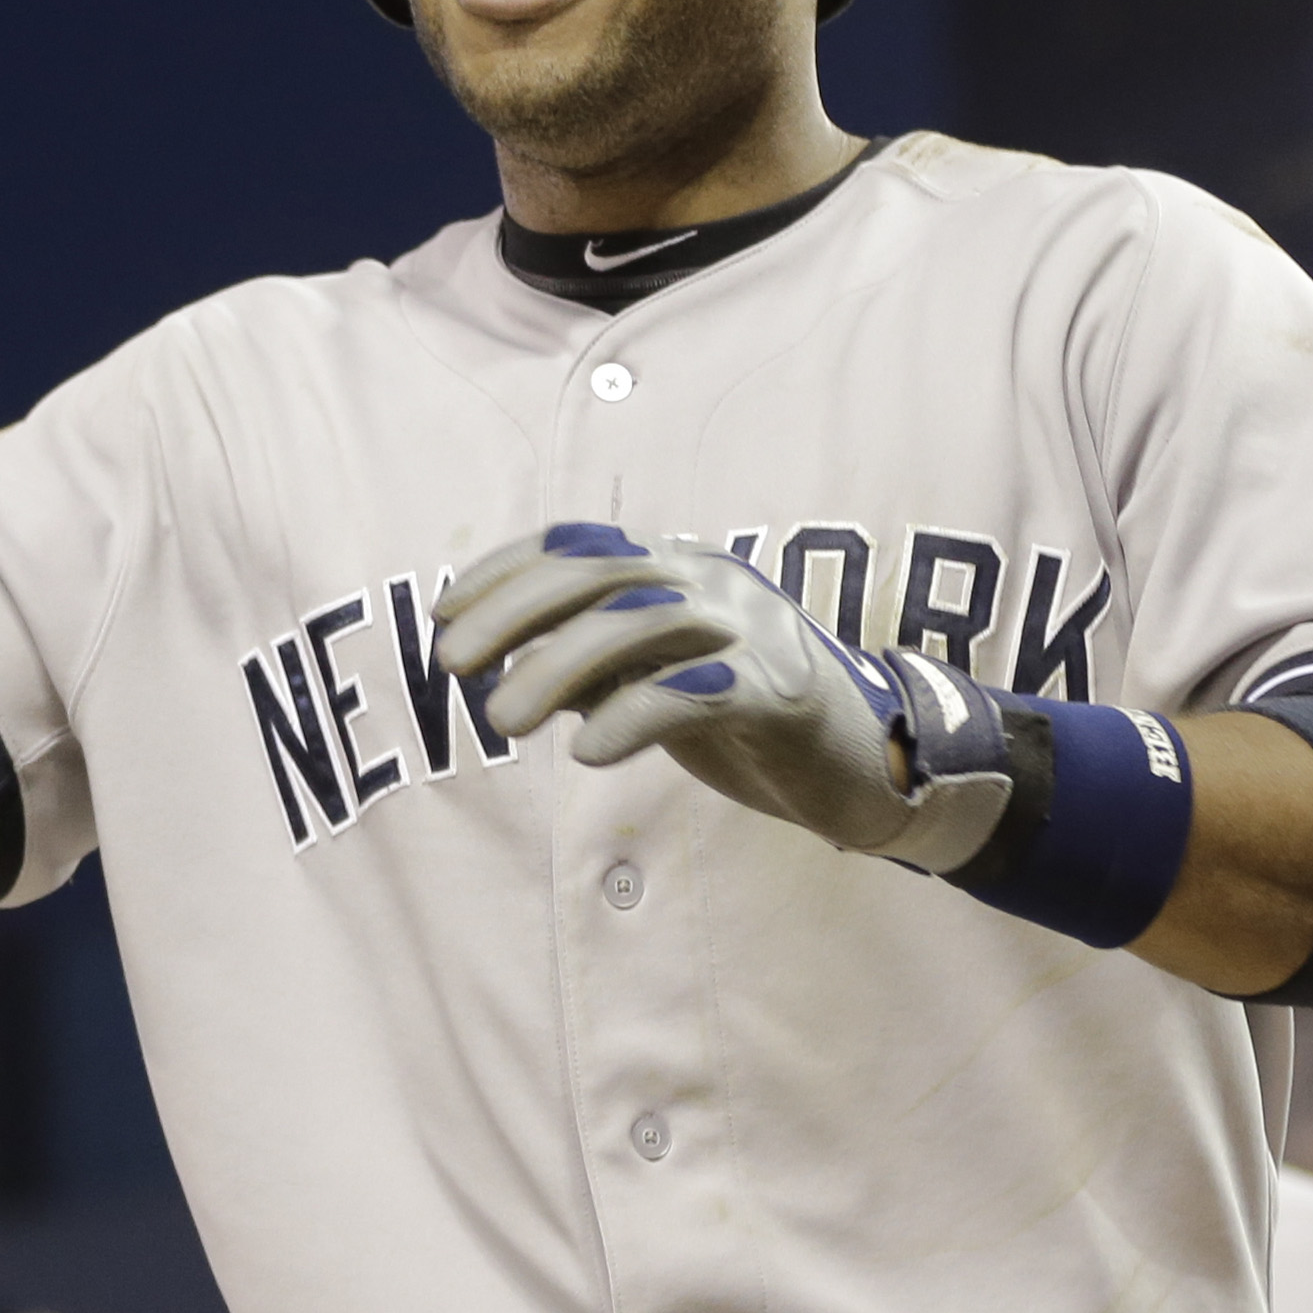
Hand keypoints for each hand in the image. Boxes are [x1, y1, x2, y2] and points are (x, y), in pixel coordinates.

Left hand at [432, 523, 1007, 871]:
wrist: (869, 766)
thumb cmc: (748, 720)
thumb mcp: (656, 680)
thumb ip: (589, 666)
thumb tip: (501, 667)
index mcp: (680, 568)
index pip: (579, 546)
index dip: (504, 571)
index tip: (444, 613)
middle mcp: (713, 581)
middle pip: (598, 574)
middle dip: (512, 612)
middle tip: (453, 664)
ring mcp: (752, 631)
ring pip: (637, 624)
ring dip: (554, 669)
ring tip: (500, 721)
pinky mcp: (782, 692)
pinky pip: (696, 691)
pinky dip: (632, 716)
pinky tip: (586, 751)